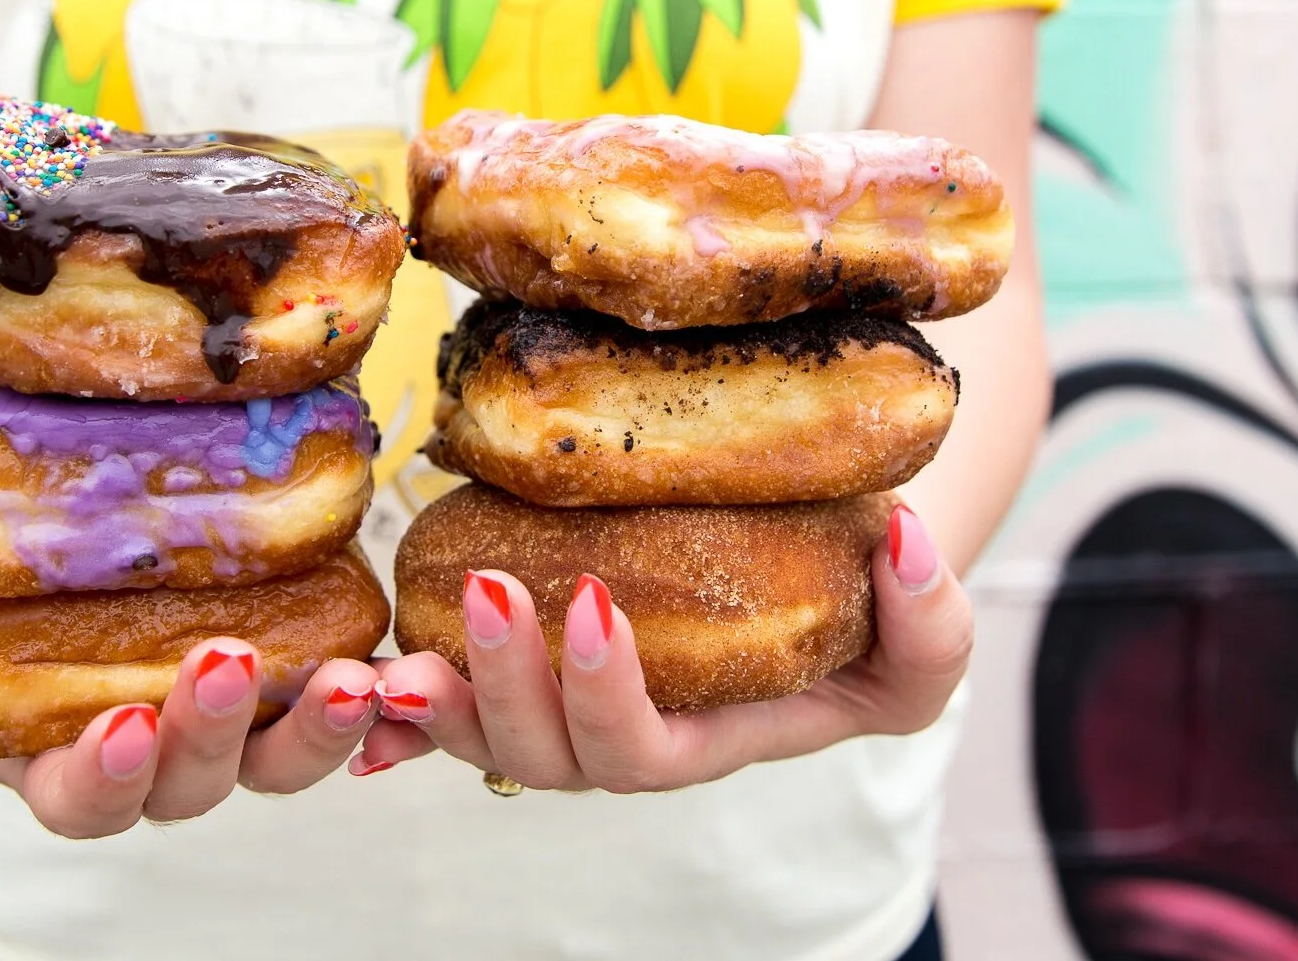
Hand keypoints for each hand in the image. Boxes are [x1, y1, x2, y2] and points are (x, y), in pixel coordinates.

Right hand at [0, 639, 379, 838]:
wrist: (68, 577)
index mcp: (77, 771)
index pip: (93, 796)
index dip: (104, 770)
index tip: (112, 724)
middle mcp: (170, 764)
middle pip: (202, 778)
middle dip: (218, 732)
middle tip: (230, 663)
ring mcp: (249, 730)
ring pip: (291, 753)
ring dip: (327, 725)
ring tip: (360, 676)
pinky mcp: (310, 678)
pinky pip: (359, 707)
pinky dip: (392, 700)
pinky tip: (417, 667)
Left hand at [355, 505, 972, 791]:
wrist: (815, 589)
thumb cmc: (869, 624)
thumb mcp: (926, 644)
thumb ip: (933, 621)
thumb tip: (906, 542)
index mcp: (707, 740)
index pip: (641, 749)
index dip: (607, 693)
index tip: (594, 600)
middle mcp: (622, 739)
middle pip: (541, 755)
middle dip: (504, 686)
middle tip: (489, 591)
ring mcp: (562, 709)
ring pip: (480, 739)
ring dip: (435, 700)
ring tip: (394, 653)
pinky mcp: (522, 666)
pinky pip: (448, 708)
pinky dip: (401, 709)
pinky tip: (364, 675)